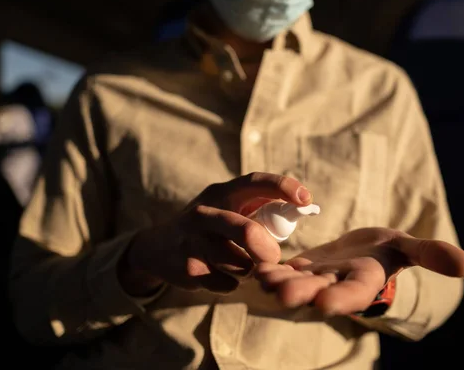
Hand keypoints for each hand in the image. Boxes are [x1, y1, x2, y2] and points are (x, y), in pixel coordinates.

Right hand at [119, 172, 312, 295]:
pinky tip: (217, 272)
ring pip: (240, 264)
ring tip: (235, 261)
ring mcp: (193, 241)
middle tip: (273, 257)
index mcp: (221, 193)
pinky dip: (230, 282)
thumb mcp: (226, 207)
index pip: (254, 182)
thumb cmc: (208, 225)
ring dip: (246, 268)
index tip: (306, 199)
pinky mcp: (187, 268)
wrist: (157, 247)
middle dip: (268, 250)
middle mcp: (204, 213)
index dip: (283, 187)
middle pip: (247, 232)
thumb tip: (300, 210)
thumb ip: (258, 207)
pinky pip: (227, 283)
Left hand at [255, 227, 463, 315]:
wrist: (361, 250)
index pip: (354, 293)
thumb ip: (431, 255)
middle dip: (300, 292)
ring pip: (295, 281)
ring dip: (278, 280)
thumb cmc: (387, 250)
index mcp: (363, 281)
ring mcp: (315, 278)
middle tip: (280, 292)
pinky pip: (282, 268)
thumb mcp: (407, 248)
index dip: (342, 297)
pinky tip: (252, 263)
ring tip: (260, 277)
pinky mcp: (299, 268)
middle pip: (317, 290)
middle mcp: (336, 284)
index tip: (326, 301)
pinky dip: (269, 266)